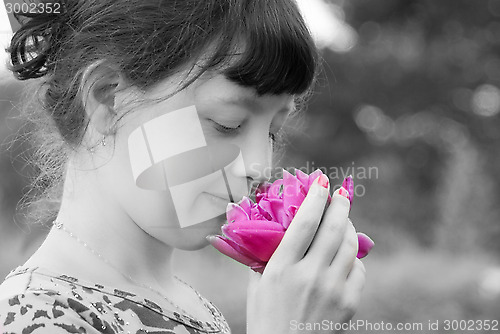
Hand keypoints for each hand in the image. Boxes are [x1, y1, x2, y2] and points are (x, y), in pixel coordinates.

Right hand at [246, 175, 365, 333]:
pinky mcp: (348, 303)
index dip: (315, 198)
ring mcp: (332, 290)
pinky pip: (359, 270)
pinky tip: (346, 254)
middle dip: (340, 205)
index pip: (304, 223)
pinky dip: (354, 258)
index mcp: (282, 269)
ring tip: (344, 220)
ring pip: (350, 246)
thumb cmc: (265, 317)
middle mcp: (309, 276)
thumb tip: (276, 226)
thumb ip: (267, 254)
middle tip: (341, 193)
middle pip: (333, 229)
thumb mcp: (257, 283)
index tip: (321, 182)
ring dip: (349, 227)